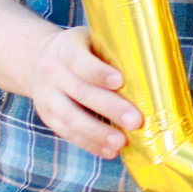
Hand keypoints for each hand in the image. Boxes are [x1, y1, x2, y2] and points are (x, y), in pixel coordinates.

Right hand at [26, 25, 141, 158]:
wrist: (39, 59)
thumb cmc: (83, 50)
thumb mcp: (93, 40)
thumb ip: (114, 54)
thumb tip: (154, 75)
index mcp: (65, 46)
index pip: (77, 58)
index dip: (97, 71)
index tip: (120, 81)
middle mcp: (51, 70)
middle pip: (80, 91)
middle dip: (109, 107)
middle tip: (136, 120)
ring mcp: (46, 95)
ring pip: (70, 117)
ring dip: (97, 133)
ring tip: (121, 142)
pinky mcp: (48, 116)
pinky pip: (67, 132)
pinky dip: (89, 144)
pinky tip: (110, 151)